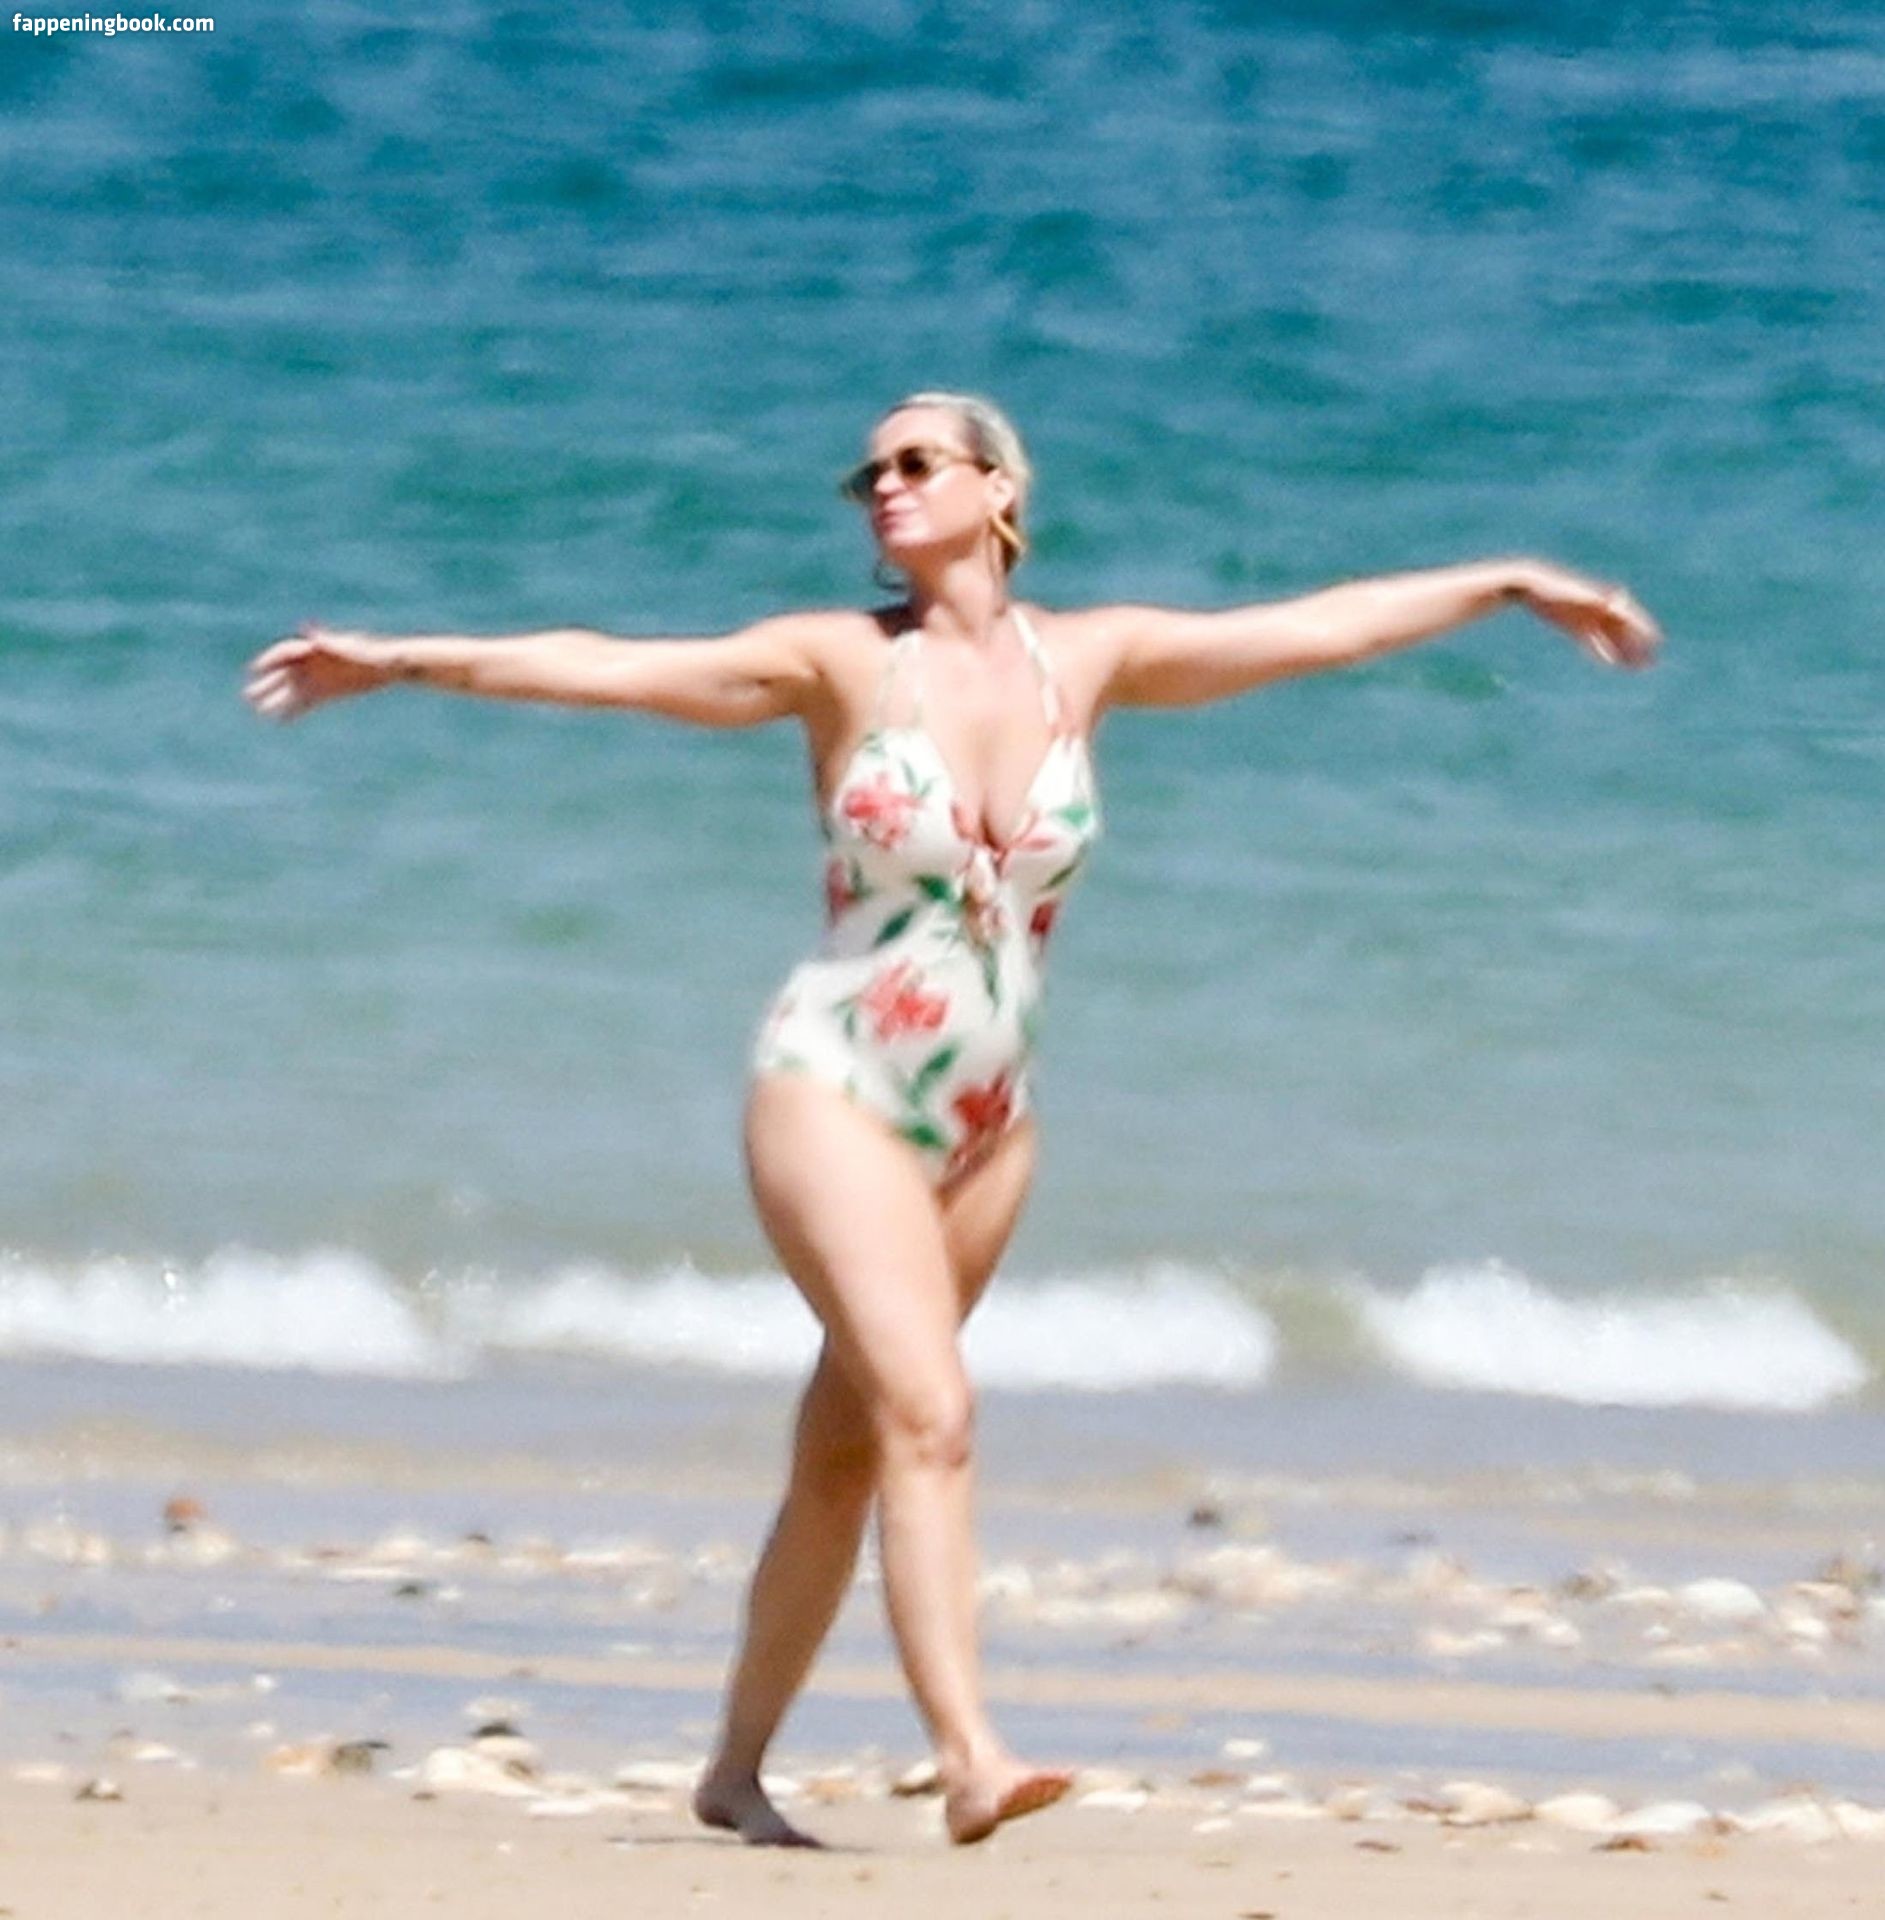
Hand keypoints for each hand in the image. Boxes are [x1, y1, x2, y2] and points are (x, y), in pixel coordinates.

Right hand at [244, 625, 390, 720]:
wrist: (392, 665)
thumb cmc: (375, 654)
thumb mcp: (354, 650)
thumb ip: (331, 644)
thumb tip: (310, 636)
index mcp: (318, 647)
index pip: (287, 652)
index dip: (271, 660)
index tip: (256, 669)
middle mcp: (314, 662)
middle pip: (285, 672)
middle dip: (268, 683)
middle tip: (249, 696)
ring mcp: (319, 677)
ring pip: (293, 689)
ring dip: (276, 700)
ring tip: (260, 710)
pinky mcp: (328, 692)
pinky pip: (307, 702)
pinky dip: (294, 711)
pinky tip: (281, 721)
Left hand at [1510, 561, 1661, 669]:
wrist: (1529, 584)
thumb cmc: (1551, 589)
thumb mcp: (1573, 594)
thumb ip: (1596, 598)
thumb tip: (1618, 599)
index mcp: (1601, 600)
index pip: (1629, 616)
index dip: (1643, 628)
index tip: (1657, 642)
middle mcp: (1598, 608)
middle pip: (1623, 629)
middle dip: (1637, 645)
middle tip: (1650, 663)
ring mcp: (1587, 617)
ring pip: (1610, 637)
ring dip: (1623, 651)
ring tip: (1635, 667)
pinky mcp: (1574, 624)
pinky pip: (1592, 640)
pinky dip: (1601, 650)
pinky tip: (1610, 663)